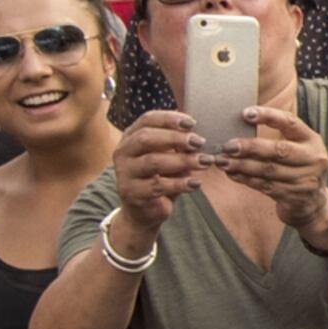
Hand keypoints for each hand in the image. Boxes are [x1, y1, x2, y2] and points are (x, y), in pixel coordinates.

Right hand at [110, 109, 205, 231]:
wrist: (144, 210)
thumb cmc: (159, 176)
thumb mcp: (168, 156)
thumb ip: (178, 144)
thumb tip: (198, 134)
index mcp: (131, 136)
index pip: (147, 120)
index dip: (169, 118)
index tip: (192, 123)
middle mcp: (123, 152)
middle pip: (146, 138)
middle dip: (175, 138)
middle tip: (199, 142)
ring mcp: (124, 173)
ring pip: (153, 162)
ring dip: (182, 161)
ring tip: (204, 162)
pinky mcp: (132, 193)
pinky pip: (157, 186)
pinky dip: (179, 184)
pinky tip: (195, 183)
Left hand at [223, 102, 327, 231]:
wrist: (313, 201)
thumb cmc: (298, 165)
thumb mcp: (298, 147)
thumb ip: (279, 135)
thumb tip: (242, 120)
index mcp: (312, 140)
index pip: (290, 123)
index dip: (269, 116)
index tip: (246, 113)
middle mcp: (312, 159)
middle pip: (279, 150)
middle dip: (251, 147)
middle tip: (228, 146)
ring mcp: (305, 180)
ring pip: (268, 170)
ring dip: (242, 165)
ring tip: (222, 161)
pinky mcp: (293, 196)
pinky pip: (265, 186)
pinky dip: (246, 179)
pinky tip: (232, 173)